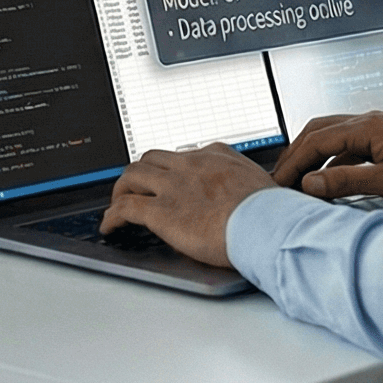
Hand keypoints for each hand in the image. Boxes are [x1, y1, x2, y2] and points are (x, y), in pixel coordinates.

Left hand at [100, 145, 277, 266]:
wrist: (269, 226)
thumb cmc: (273, 213)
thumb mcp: (261, 186)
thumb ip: (244, 186)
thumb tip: (246, 198)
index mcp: (216, 156)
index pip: (184, 156)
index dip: (171, 169)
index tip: (169, 179)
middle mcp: (191, 165)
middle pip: (151, 159)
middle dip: (140, 173)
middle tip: (136, 188)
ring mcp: (174, 187)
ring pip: (132, 175)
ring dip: (121, 189)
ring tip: (117, 203)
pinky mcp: (162, 212)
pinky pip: (125, 208)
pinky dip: (112, 216)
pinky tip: (109, 226)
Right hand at [274, 111, 382, 211]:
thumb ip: (346, 182)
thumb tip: (309, 183)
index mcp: (367, 127)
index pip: (315, 140)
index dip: (293, 162)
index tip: (276, 183)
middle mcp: (370, 122)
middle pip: (319, 131)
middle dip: (296, 154)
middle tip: (280, 179)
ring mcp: (379, 130)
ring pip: (333, 138)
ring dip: (313, 157)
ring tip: (299, 181)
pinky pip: (350, 148)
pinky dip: (333, 163)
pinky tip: (331, 182)